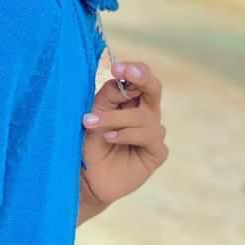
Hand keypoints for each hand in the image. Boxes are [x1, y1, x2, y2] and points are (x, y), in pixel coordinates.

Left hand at [80, 61, 168, 211]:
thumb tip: (121, 82)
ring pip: (143, 116)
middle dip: (140, 78)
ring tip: (92, 123)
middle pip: (154, 89)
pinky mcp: (157, 152)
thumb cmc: (90, 144)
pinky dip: (126, 134)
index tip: (116, 67)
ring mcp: (154, 133)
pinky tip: (109, 138)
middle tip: (123, 73)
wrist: (87, 177)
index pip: (141, 77)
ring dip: (116, 118)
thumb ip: (107, 96)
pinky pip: (148, 136)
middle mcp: (147, 114)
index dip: (132, 70)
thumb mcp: (94, 114)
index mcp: (133, 100)